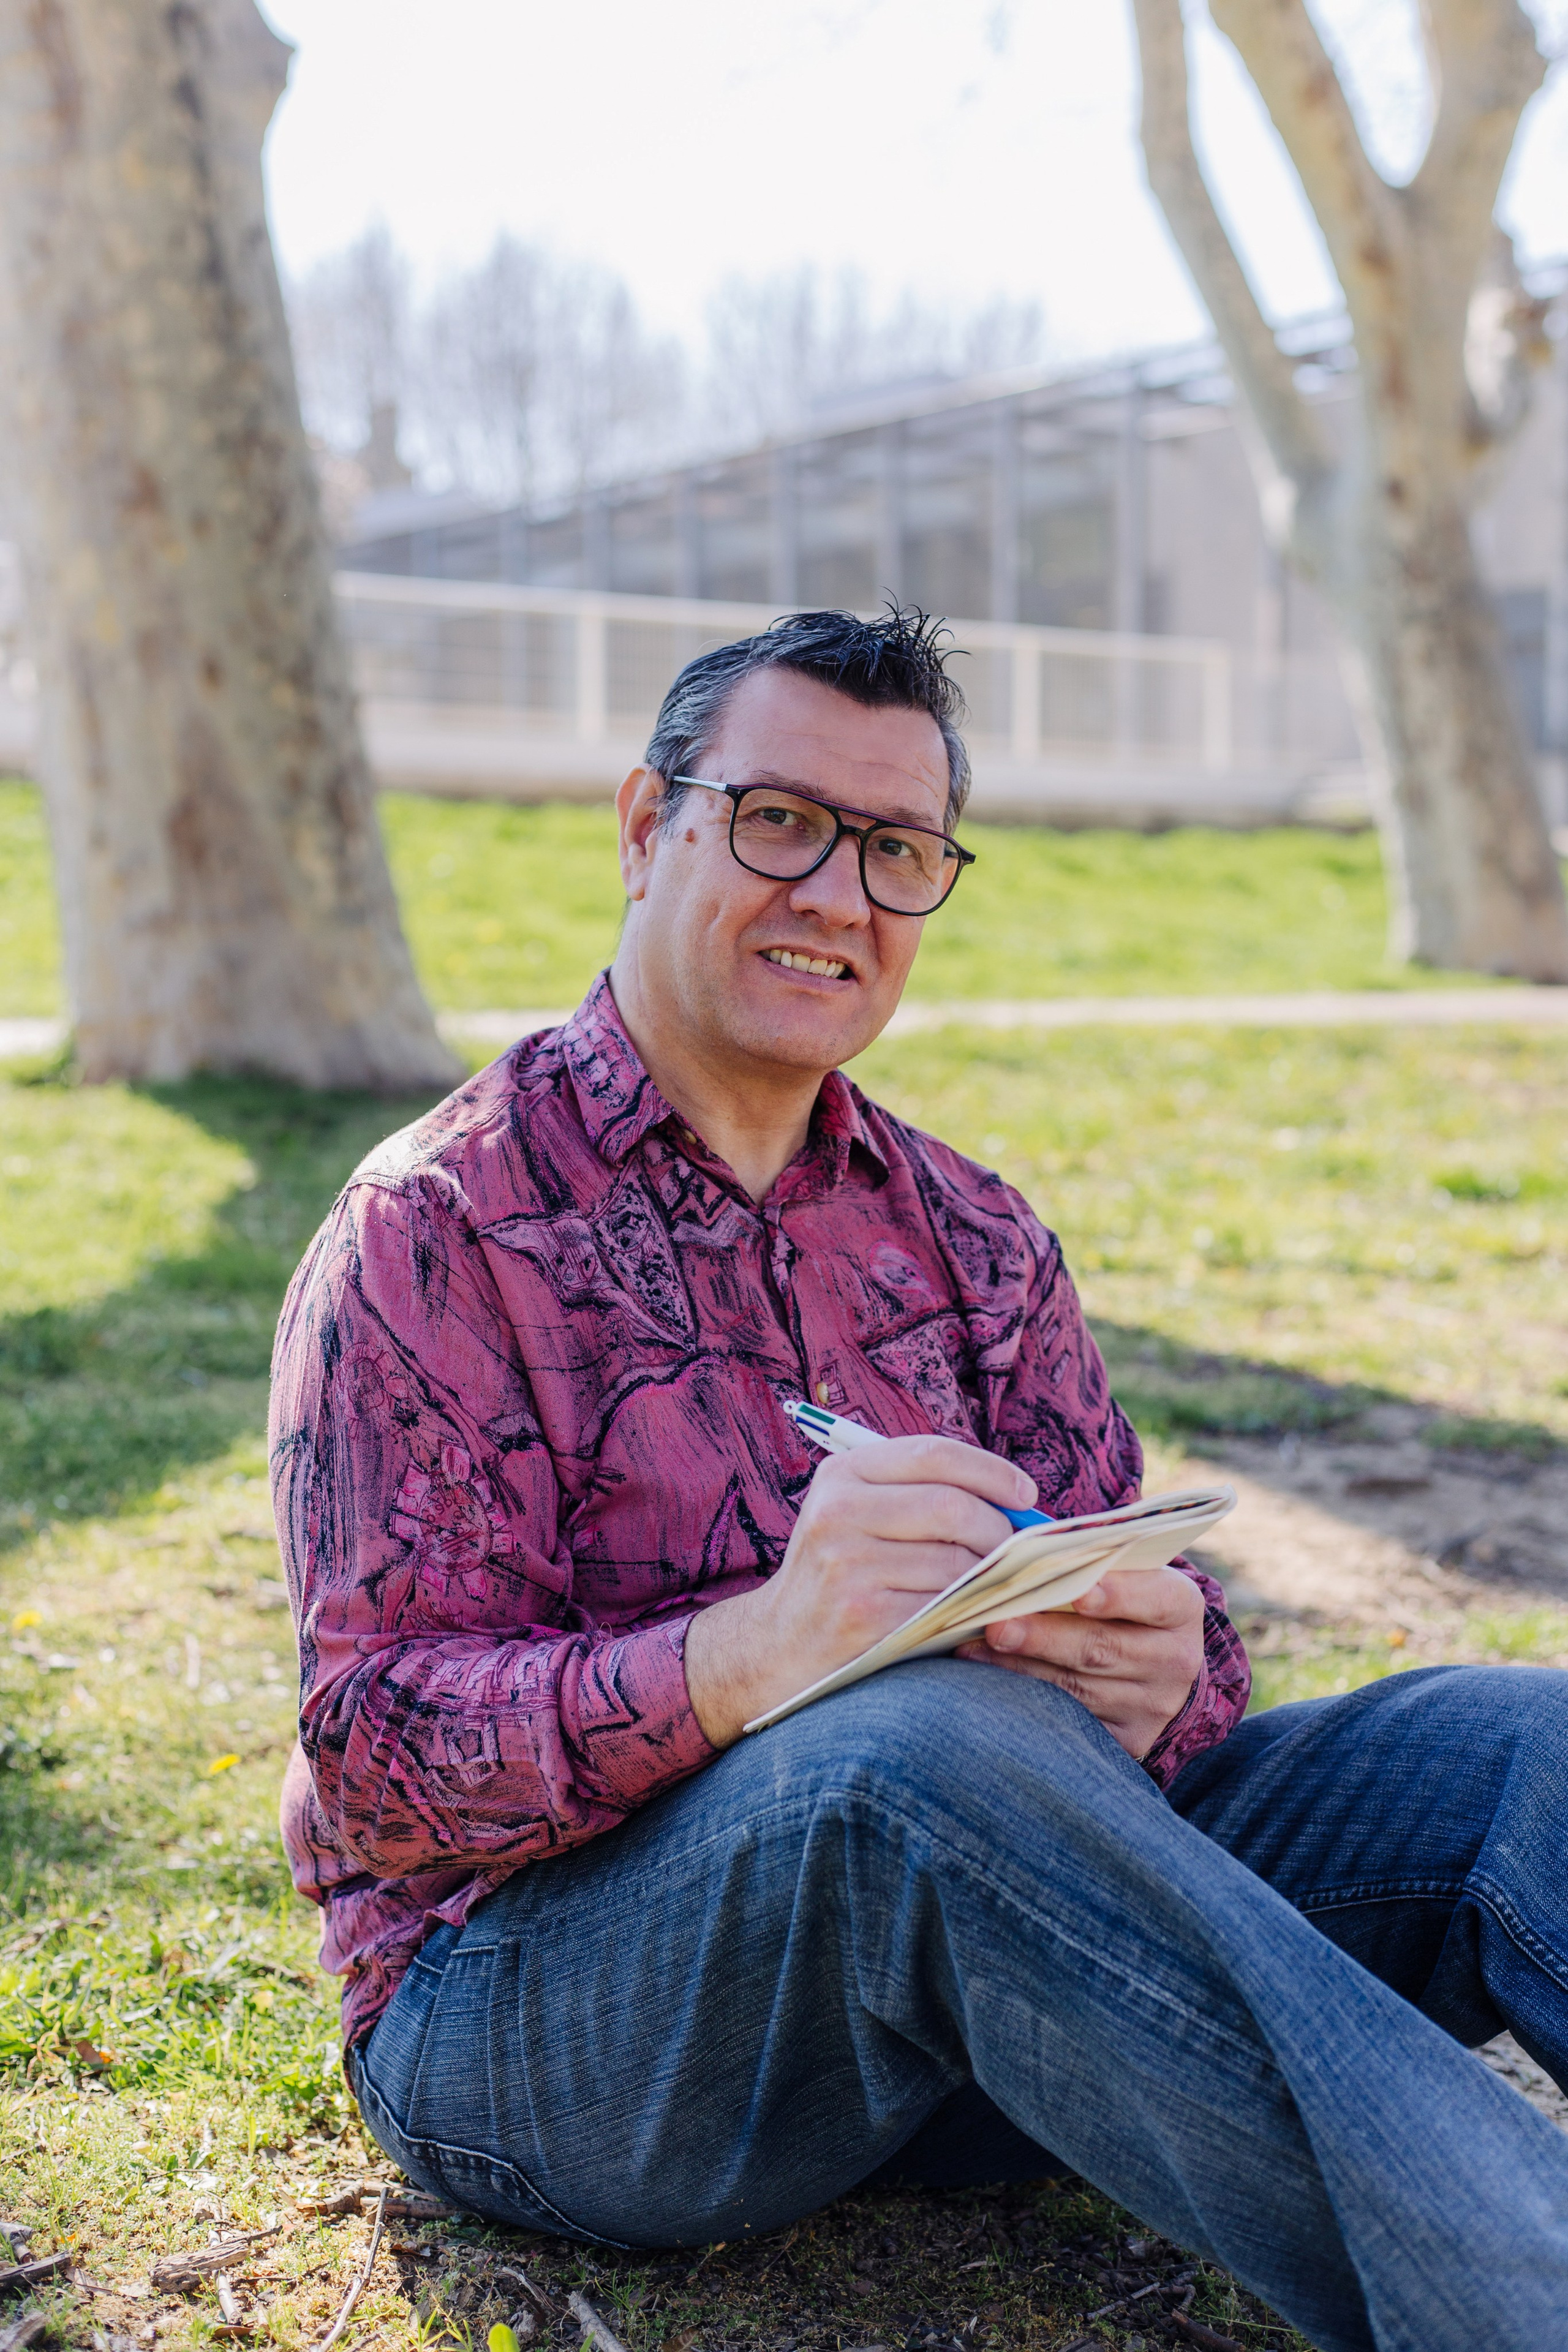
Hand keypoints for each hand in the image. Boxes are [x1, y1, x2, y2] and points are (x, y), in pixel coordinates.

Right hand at [683, 1435, 1035, 1746]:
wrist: (778, 1644)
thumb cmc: (839, 1573)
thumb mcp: (856, 1513)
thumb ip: (918, 1493)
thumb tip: (1015, 1499)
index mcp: (842, 1474)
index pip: (934, 1453)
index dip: (991, 1470)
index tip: (1025, 1493)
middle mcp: (838, 1511)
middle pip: (951, 1505)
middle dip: (999, 1529)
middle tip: (1016, 1550)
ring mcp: (847, 1565)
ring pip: (955, 1561)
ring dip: (988, 1576)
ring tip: (992, 1584)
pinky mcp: (863, 1616)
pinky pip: (944, 1606)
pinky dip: (969, 1610)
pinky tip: (969, 1613)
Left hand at [954, 1567, 1204, 1760]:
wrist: (1161, 1667)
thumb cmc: (1127, 1603)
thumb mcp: (1129, 1576)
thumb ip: (1091, 1562)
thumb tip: (1022, 1552)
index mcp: (1181, 1607)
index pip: (1155, 1598)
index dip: (1119, 1594)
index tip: (1079, 1591)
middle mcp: (1174, 1660)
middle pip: (1102, 1648)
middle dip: (1043, 1637)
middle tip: (996, 1625)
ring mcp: (1151, 1706)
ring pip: (1078, 1689)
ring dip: (1019, 1669)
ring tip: (973, 1650)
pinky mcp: (1127, 1740)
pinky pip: (1070, 1722)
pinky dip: (1025, 1702)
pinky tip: (987, 1685)